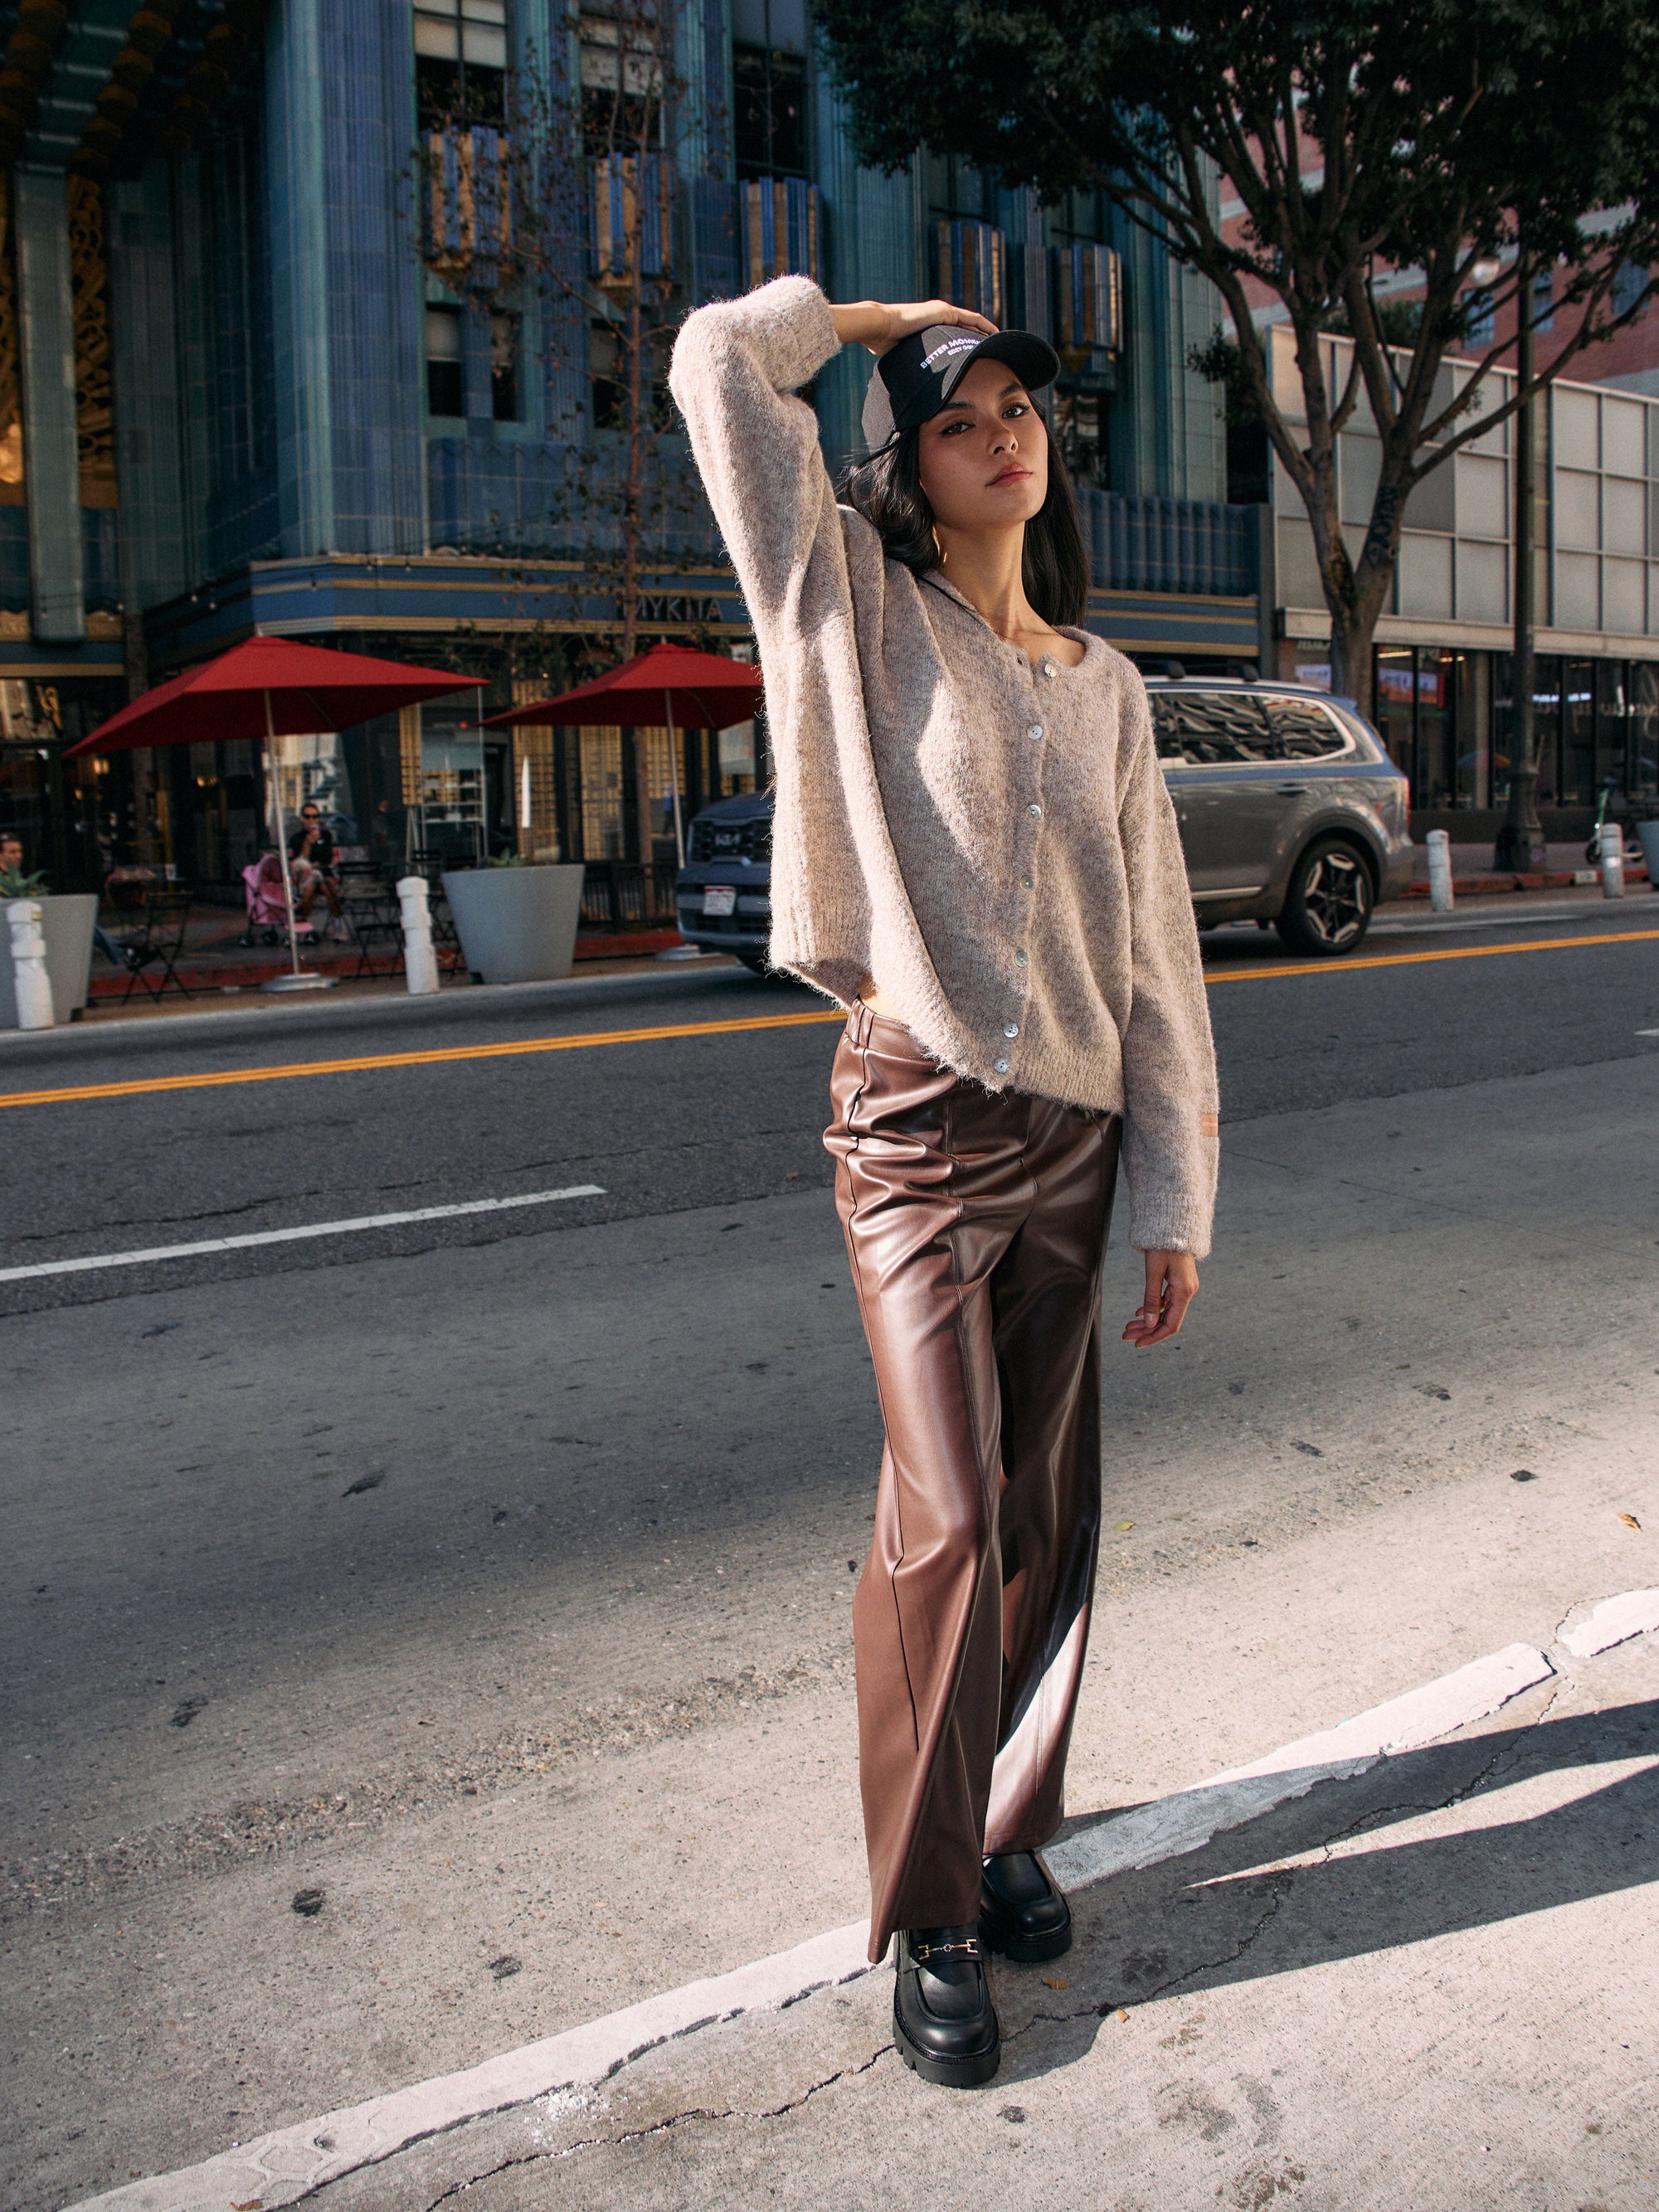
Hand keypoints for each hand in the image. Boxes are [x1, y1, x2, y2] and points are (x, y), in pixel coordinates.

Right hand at [829, 298, 997, 356]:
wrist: (880, 326)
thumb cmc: (884, 344)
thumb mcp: (904, 359)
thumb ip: (911, 368)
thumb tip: (909, 392)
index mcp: (930, 329)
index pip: (954, 337)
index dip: (967, 346)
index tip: (978, 358)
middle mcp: (938, 318)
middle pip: (966, 330)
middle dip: (980, 340)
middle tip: (994, 353)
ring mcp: (942, 313)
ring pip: (971, 324)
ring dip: (985, 333)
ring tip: (1000, 343)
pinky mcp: (945, 312)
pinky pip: (971, 319)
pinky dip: (984, 326)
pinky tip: (995, 333)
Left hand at [1122, 1250, 1198, 1348]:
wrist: (1173, 1225)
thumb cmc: (1163, 1244)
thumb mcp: (1153, 1271)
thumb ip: (1151, 1298)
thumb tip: (1150, 1323)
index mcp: (1184, 1291)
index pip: (1171, 1324)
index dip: (1154, 1337)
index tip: (1137, 1344)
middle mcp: (1187, 1292)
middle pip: (1167, 1320)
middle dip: (1146, 1330)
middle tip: (1126, 1336)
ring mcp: (1183, 1287)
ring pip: (1165, 1312)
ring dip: (1147, 1321)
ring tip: (1129, 1326)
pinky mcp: (1178, 1282)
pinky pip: (1166, 1301)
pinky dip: (1152, 1308)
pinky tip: (1139, 1313)